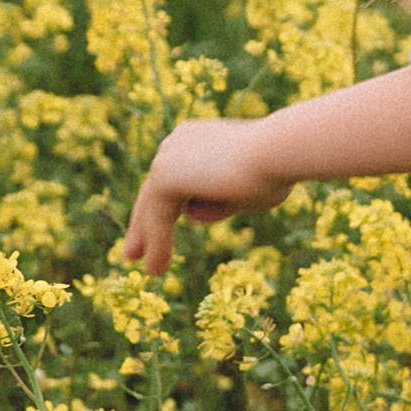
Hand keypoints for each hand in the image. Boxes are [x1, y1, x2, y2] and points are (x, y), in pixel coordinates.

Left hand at [121, 117, 291, 274]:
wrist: (279, 152)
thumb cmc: (275, 169)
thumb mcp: (246, 192)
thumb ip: (220, 201)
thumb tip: (196, 214)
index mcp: (197, 138)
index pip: (173, 176)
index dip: (163, 207)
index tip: (156, 228)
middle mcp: (177, 143)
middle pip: (152, 191)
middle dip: (143, 225)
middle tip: (131, 255)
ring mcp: (167, 157)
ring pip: (157, 208)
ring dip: (156, 240)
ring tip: (154, 272)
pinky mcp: (164, 177)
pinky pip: (157, 218)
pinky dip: (157, 244)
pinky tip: (157, 268)